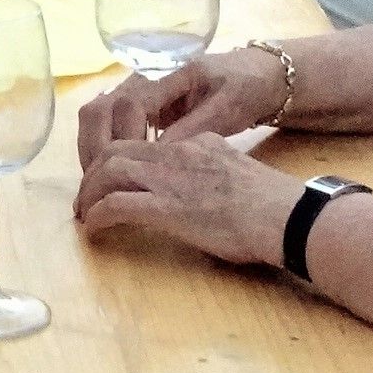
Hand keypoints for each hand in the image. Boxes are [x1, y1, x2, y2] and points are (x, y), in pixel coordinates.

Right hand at [73, 49, 286, 168]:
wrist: (259, 76)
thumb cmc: (246, 89)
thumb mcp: (227, 109)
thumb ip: (192, 128)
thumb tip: (157, 153)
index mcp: (168, 74)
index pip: (129, 106)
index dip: (124, 141)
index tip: (125, 171)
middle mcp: (144, 78)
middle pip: (99, 108)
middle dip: (93, 148)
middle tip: (98, 184)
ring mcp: (139, 92)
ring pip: (97, 116)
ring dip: (92, 150)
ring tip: (99, 184)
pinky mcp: (141, 108)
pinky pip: (109, 126)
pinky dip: (103, 150)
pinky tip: (108, 176)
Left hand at [73, 129, 303, 267]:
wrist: (287, 215)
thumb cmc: (271, 203)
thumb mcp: (236, 169)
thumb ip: (213, 165)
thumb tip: (199, 181)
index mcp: (195, 142)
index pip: (144, 143)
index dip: (119, 160)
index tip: (110, 179)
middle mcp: (177, 154)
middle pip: (115, 150)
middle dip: (93, 174)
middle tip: (87, 198)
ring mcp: (170, 179)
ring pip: (109, 171)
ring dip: (90, 194)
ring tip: (85, 214)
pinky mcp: (166, 208)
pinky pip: (117, 204)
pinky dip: (99, 215)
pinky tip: (95, 229)